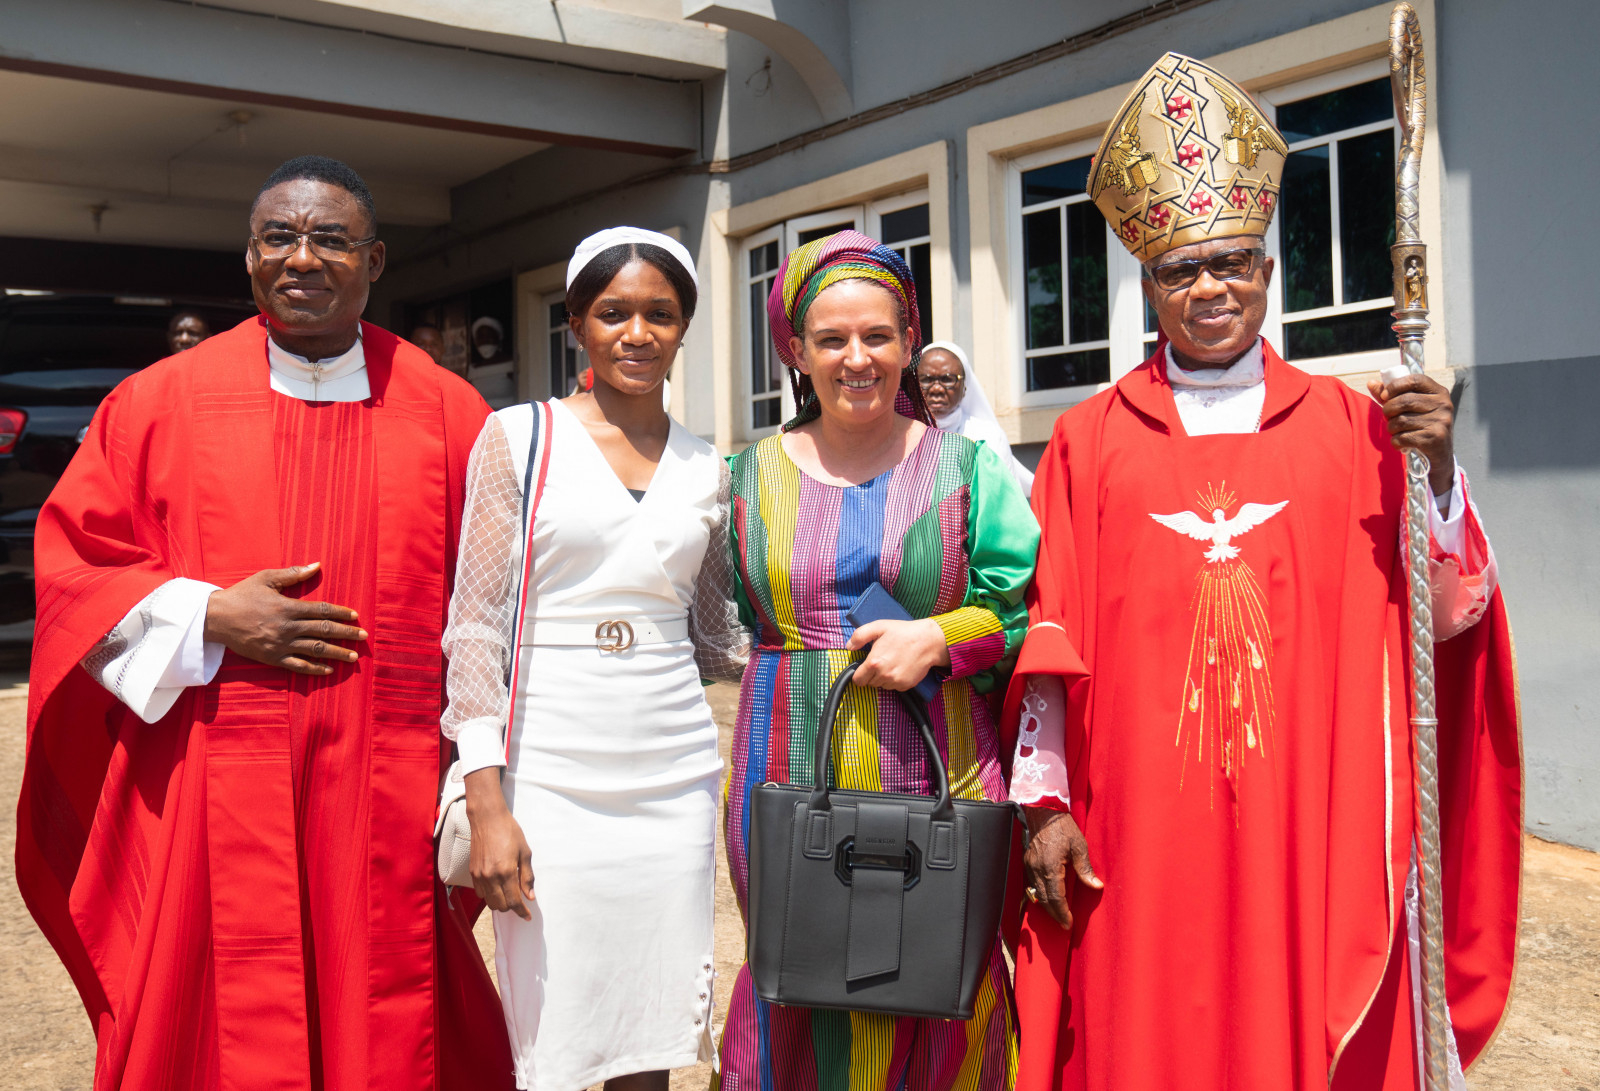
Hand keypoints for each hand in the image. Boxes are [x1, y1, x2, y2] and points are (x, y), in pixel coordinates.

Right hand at [203, 563, 365, 674]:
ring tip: (353, 657)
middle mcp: (287, 627)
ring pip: (315, 650)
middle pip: (324, 630)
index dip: (341, 613)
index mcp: (288, 607)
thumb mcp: (266, 578)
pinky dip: (314, 669)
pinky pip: (297, 666)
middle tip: (364, 637)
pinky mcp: (272, 658)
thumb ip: (293, 574)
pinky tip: (329, 670)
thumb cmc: (242, 595)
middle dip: (346, 634)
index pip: (322, 611)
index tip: (355, 617)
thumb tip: (317, 565)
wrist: (215, 618)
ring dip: (337, 653)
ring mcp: (281, 645)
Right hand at [464, 768, 533, 919]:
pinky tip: (496, 887)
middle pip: (501, 906)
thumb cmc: (509, 832)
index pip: (514, 901)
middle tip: (519, 901)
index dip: (522, 911)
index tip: (527, 916)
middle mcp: (490, 877)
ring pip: (489, 902)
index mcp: (506, 872)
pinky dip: (489, 895)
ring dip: (500, 903)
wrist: (487, 819)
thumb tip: (530, 896)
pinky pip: (479, 893)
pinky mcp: (472, 872)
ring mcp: (479, 876)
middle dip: (511, 908)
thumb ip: (527, 876)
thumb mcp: (525, 852)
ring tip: (508, 894)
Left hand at [846, 618, 950, 690]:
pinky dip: (895, 680)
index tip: (864, 668)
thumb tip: (849, 646)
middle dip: (872, 674)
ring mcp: (896, 682)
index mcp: (874, 663)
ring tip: (892, 662)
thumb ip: (860, 636)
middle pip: (870, 683)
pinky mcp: (906, 685)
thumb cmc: (903, 632)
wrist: (929, 641)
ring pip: (882, 686)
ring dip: (883, 678)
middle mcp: (884, 675)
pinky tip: (900, 667)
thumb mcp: (879, 627)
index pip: (858, 680)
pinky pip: (894, 687)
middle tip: (881, 660)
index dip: (859, 674)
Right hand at [1023, 806, 1101, 930]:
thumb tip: (1096, 886)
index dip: (1062, 913)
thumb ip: (1085, 868)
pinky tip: (1047, 898)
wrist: (1042, 810)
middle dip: (1054, 914)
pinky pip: (1031, 884)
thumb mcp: (1079, 845)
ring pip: (1036, 893)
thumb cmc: (1062, 826)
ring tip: (1057, 914)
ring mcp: (1030, 865)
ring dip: (1046, 906)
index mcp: (1051, 867)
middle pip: (1044, 900)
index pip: (1056, 898)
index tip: (1069, 924)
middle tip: (1064, 924)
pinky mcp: (1027, 861)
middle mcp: (1037, 869)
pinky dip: (1039, 895)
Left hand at [1367, 373, 1454, 494]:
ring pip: (1401, 420)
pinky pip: (1403, 437)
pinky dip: (1396, 442)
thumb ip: (1392, 396)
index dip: (1395, 386)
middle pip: (1404, 401)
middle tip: (1388, 418)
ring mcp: (1441, 421)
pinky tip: (1401, 443)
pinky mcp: (1435, 437)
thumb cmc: (1421, 427)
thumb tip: (1371, 383)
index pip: (1415, 380)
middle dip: (1388, 411)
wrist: (1439, 455)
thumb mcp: (1411, 409)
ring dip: (1391, 428)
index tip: (1384, 396)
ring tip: (1397, 431)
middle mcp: (1443, 404)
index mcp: (1439, 392)